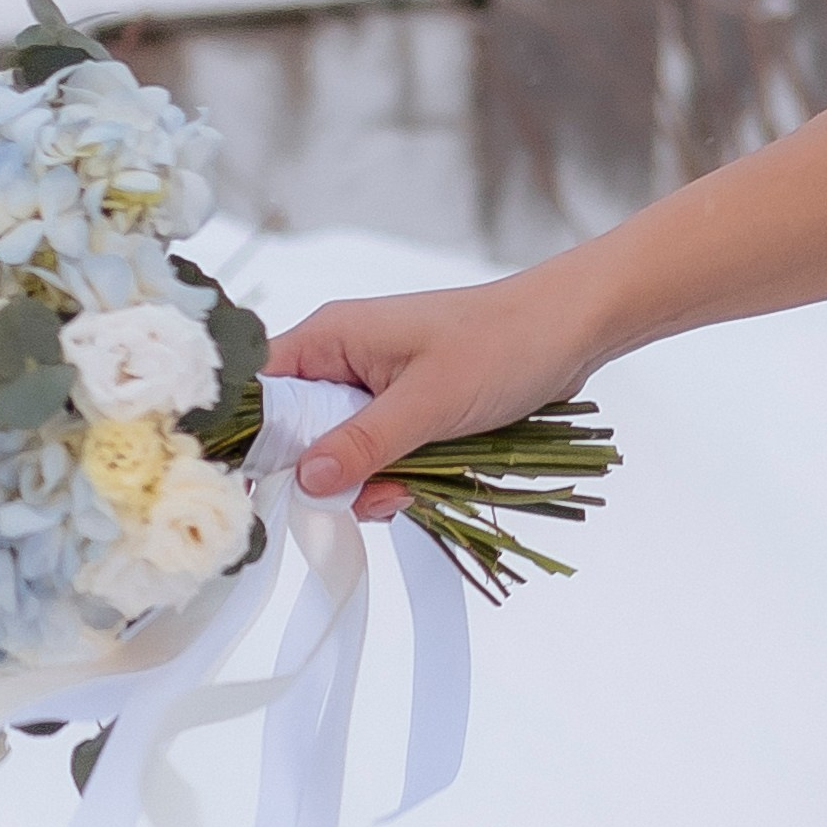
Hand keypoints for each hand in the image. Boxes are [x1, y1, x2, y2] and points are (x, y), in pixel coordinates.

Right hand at [264, 266, 611, 504]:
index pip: (260, 388)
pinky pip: (379, 455)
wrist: (570, 331)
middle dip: (328, 473)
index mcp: (333, 338)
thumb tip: (306, 481)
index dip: (255, 438)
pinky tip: (422, 489)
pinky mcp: (407, 411)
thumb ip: (364, 443)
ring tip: (408, 492)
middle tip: (366, 495)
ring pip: (342, 452)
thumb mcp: (429, 402)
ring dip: (369, 482)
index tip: (269, 488)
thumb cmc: (502, 346)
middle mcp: (343, 360)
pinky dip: (395, 478)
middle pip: (298, 430)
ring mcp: (376, 388)